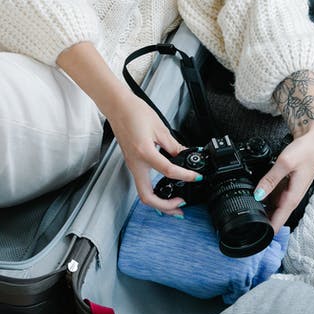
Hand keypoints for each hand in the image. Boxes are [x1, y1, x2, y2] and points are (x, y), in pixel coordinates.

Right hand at [107, 93, 200, 215]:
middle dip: (165, 206)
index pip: (168, 171)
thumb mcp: (160, 128)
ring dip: (159, 202)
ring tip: (175, 202)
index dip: (185, 176)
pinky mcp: (133, 163)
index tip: (196, 177)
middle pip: (147, 197)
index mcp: (144, 153)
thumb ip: (174, 146)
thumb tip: (185, 156)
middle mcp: (136, 163)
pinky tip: (165, 188)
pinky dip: (155, 191)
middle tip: (181, 207)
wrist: (117, 106)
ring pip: (144, 193)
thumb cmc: (134, 112)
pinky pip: (143, 183)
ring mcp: (133, 165)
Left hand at [254, 122, 313, 231]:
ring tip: (246, 210)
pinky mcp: (287, 184)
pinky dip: (264, 197)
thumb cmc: (306, 152)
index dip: (268, 231)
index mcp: (293, 197)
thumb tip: (258, 195)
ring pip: (273, 206)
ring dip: (262, 209)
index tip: (257, 239)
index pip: (279, 220)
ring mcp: (289, 191)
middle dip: (261, 222)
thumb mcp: (285, 163)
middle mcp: (291, 197)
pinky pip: (274, 195)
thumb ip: (270, 179)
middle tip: (244, 225)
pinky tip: (255, 195)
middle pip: (274, 215)